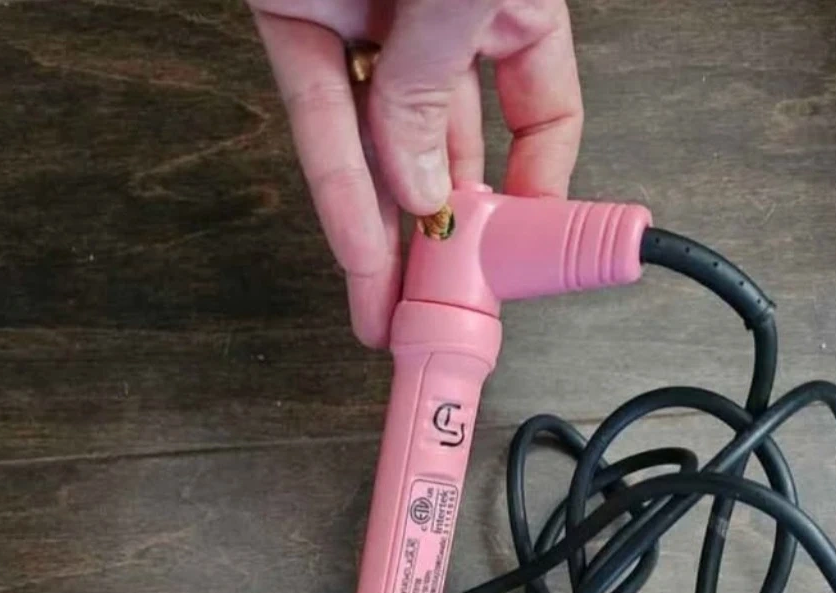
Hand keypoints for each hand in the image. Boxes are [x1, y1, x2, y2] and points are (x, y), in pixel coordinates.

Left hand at [251, 0, 581, 346]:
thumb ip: (439, 89)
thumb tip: (424, 192)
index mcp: (506, 5)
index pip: (539, 112)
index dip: (533, 189)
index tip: (519, 257)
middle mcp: (438, 20)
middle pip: (449, 150)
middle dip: (443, 238)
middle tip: (442, 308)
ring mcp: (367, 23)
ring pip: (377, 150)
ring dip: (382, 241)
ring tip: (388, 318)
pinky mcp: (295, 20)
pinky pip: (317, 118)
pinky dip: (334, 190)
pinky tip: (355, 256)